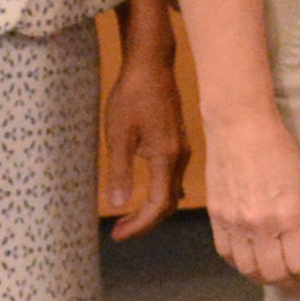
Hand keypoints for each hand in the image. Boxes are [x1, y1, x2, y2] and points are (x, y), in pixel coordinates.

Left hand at [99, 26, 183, 240]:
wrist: (151, 65)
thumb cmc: (132, 97)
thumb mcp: (118, 135)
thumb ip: (120, 172)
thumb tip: (119, 205)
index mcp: (166, 159)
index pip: (158, 206)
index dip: (139, 225)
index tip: (117, 235)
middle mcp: (180, 158)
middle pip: (168, 203)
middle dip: (145, 222)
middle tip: (119, 231)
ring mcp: (182, 150)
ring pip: (171, 192)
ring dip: (151, 209)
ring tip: (127, 217)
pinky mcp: (177, 142)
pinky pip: (172, 178)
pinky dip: (158, 194)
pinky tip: (144, 194)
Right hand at [202, 113, 299, 285]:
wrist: (239, 128)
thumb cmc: (280, 152)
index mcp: (288, 216)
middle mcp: (260, 225)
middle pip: (274, 275)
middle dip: (292, 281)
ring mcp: (234, 224)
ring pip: (248, 271)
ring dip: (266, 277)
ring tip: (278, 269)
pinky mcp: (216, 219)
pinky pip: (227, 256)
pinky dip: (242, 264)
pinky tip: (254, 257)